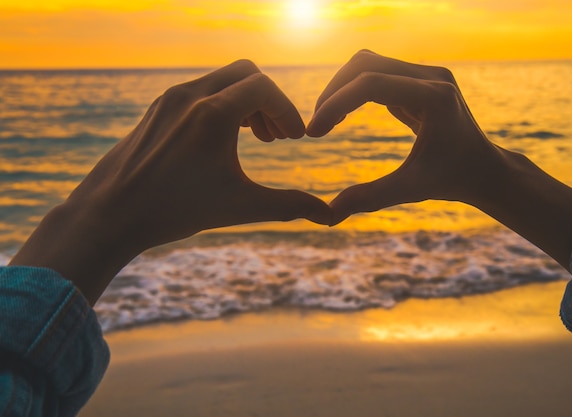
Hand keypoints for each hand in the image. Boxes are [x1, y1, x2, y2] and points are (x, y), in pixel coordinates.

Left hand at [10, 60, 330, 303]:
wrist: (110, 214)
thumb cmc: (174, 210)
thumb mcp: (239, 206)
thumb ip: (288, 206)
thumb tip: (330, 216)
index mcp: (213, 113)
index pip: (265, 88)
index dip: (288, 111)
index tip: (296, 138)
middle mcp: (191, 96)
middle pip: (246, 73)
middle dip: (269, 100)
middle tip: (278, 136)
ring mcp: (170, 100)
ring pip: (221, 80)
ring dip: (245, 102)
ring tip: (256, 137)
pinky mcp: (157, 109)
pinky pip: (199, 91)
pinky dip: (221, 105)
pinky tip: (221, 140)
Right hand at [308, 50, 571, 269]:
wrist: (484, 169)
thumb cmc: (453, 180)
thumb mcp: (411, 189)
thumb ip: (371, 197)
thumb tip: (329, 215)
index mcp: (434, 98)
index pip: (372, 84)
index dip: (336, 104)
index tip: (315, 132)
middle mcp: (431, 77)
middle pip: (365, 63)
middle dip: (334, 91)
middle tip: (316, 126)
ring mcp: (426, 75)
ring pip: (369, 63)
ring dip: (342, 88)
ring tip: (326, 120)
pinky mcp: (419, 80)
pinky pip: (379, 73)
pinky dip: (355, 90)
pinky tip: (343, 115)